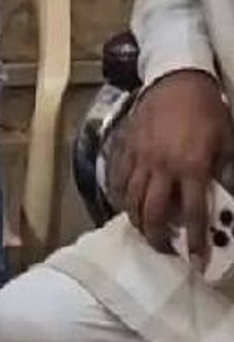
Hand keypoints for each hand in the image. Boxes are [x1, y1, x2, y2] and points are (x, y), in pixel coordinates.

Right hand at [108, 70, 233, 263]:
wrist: (177, 79)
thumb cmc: (208, 111)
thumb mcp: (228, 143)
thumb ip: (224, 173)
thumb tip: (225, 199)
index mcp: (191, 167)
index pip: (193, 214)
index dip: (195, 242)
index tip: (196, 263)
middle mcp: (161, 166)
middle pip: (153, 210)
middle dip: (158, 236)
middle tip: (164, 248)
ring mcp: (140, 155)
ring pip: (130, 196)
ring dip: (136, 218)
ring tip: (144, 230)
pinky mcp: (126, 143)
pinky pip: (118, 174)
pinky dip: (119, 192)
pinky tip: (123, 202)